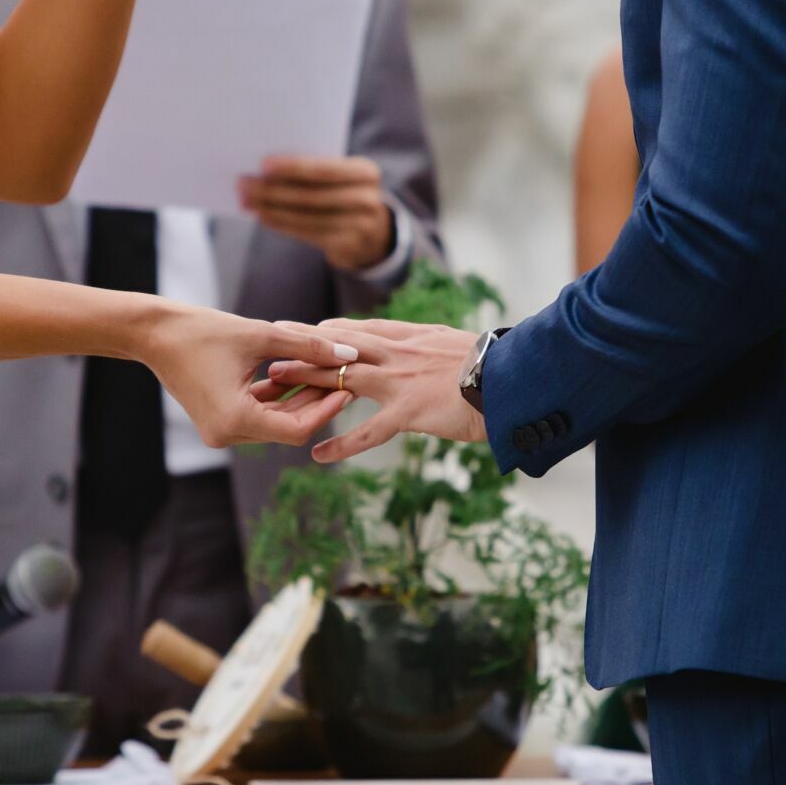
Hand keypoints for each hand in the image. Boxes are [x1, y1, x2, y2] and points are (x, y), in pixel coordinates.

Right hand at [142, 307, 358, 447]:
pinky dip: (277, 398)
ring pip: (275, 422)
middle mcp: (227, 435)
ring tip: (326, 372)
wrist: (154, 334)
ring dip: (298, 399)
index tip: (347, 386)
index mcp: (234, 419)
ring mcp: (221, 431)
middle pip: (287, 427)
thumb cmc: (202, 330)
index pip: (296, 429)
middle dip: (316, 402)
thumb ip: (307, 346)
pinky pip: (258, 415)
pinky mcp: (219, 421)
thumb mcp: (260, 335)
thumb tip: (349, 354)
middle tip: (344, 377)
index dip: (326, 410)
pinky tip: (299, 374)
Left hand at [239, 156, 396, 270]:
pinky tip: (262, 215)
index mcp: (365, 172)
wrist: (375, 231)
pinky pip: (305, 232)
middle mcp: (366, 199)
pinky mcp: (345, 247)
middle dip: (273, 190)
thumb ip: (316, 170)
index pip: (325, 169)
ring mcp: (358, 226)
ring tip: (246, 201)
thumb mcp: (342, 176)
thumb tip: (266, 169)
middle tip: (243, 184)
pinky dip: (280, 223)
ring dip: (270, 208)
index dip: (293, 168)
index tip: (263, 164)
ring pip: (305, 216)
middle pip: (311, 195)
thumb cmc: (345, 192)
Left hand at [265, 319, 486, 462]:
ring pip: (342, 379)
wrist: (516, 379)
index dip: (328, 331)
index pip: (361, 331)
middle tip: (270, 347)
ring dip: (306, 383)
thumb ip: (434, 346)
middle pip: (340, 348)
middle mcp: (399, 355)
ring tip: (275, 387)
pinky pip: (368, 432)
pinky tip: (317, 455)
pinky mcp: (409, 412)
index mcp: (413, 337)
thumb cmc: (496, 366)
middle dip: (302, 347)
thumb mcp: (457, 345)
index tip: (301, 329)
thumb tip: (429, 347)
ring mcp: (400, 382)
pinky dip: (341, 445)